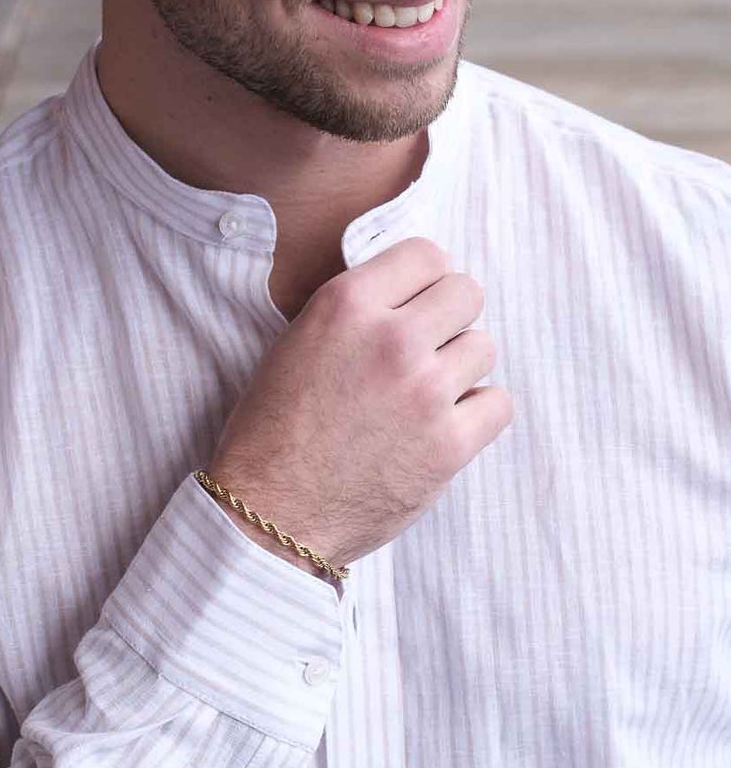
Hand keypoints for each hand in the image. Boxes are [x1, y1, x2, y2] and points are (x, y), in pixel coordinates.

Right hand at [208, 238, 512, 574]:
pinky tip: (445, 423)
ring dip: (461, 366)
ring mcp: (425, 392)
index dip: (425, 279)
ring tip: (426, 392)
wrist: (269, 513)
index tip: (417, 302)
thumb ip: (357, 310)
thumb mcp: (298, 341)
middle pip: (466, 293)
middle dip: (449, 317)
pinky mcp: (449, 445)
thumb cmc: (274, 428)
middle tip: (425, 348)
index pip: (426, 254)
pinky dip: (478, 412)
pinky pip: (498, 403)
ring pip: (484, 346)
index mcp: (347, 304)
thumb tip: (414, 294)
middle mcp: (391, 339)